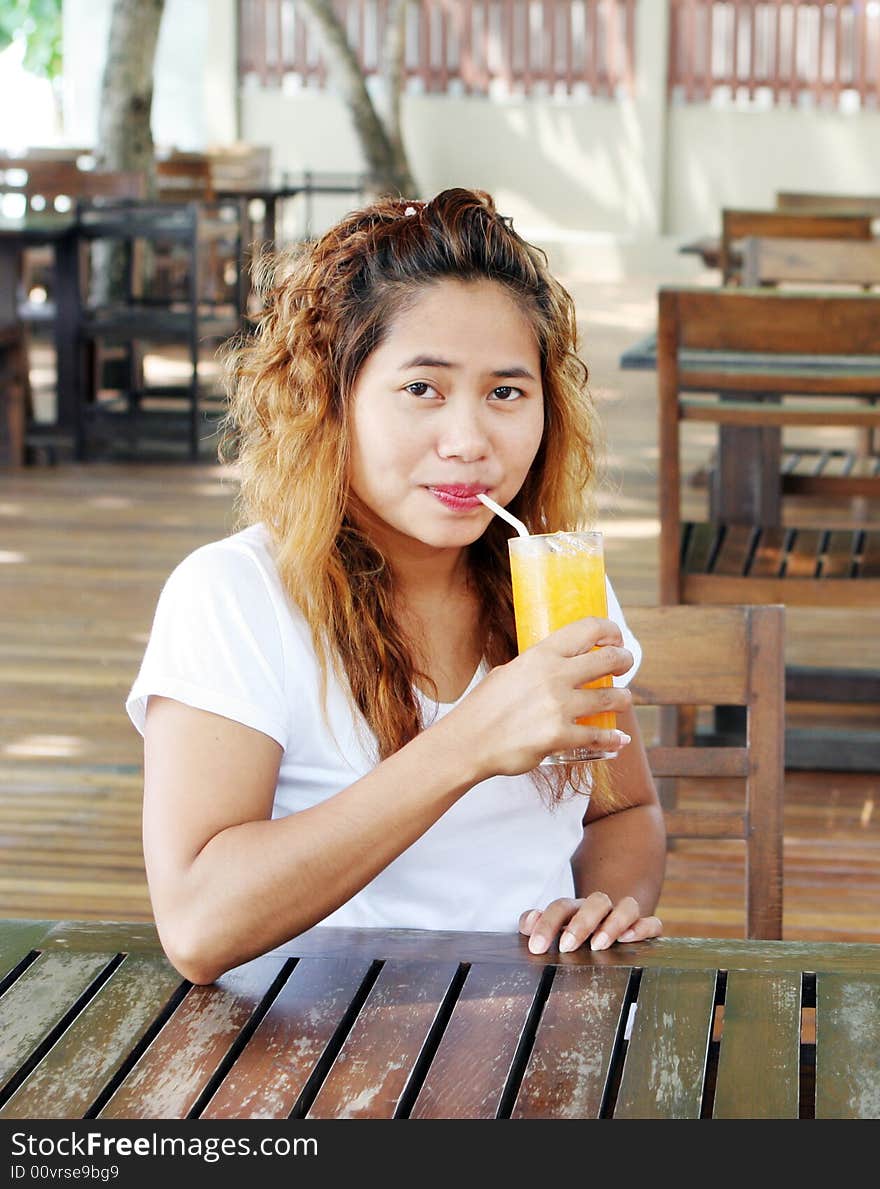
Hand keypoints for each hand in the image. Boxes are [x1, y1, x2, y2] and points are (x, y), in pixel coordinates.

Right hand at [445, 616, 634, 779]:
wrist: (467, 742)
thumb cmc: (482, 708)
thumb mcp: (506, 673)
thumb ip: (533, 668)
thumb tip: (551, 666)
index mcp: (540, 656)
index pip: (587, 629)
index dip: (610, 630)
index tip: (616, 638)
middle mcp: (554, 676)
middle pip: (608, 660)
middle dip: (624, 661)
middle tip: (625, 665)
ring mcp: (559, 707)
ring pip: (611, 698)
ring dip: (623, 700)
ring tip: (623, 700)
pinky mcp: (560, 737)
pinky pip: (598, 736)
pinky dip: (612, 739)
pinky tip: (618, 740)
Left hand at [518, 895, 662, 953]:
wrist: (608, 924)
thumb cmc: (574, 933)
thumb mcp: (553, 929)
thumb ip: (536, 924)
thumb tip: (529, 922)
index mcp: (576, 908)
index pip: (561, 907)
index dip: (547, 924)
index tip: (537, 946)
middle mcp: (601, 909)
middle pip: (595, 902)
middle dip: (581, 923)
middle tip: (567, 946)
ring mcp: (624, 917)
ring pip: (627, 907)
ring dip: (613, 923)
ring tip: (598, 945)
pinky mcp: (645, 928)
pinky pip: (652, 923)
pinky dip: (643, 928)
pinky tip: (629, 940)